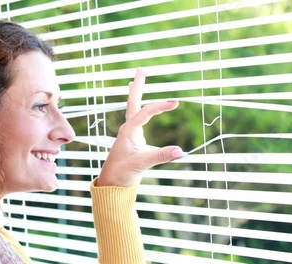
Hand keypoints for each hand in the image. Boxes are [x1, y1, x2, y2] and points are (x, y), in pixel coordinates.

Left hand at [96, 68, 182, 186]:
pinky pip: (136, 119)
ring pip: (133, 109)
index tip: (175, 103)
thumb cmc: (121, 173)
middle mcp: (127, 129)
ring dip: (136, 94)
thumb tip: (180, 151)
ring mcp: (129, 134)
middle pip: (133, 103)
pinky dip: (138, 108)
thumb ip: (159, 156)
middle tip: (140, 70)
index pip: (145, 112)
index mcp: (128, 131)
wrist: (111, 184)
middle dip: (137, 86)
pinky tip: (140, 108)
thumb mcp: (141, 164)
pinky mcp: (132, 140)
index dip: (160, 106)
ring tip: (134, 81)